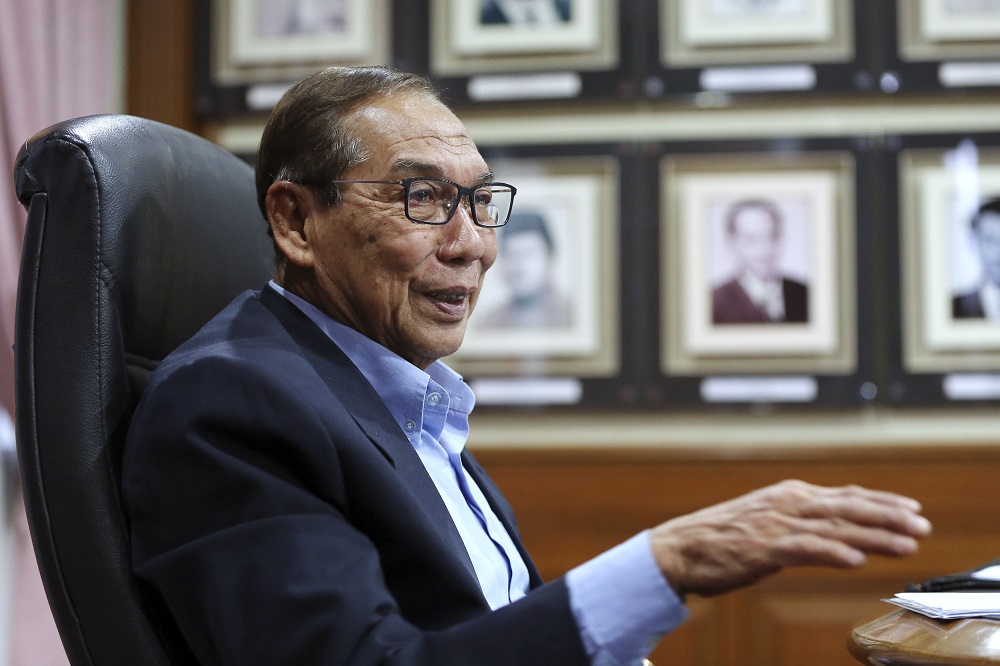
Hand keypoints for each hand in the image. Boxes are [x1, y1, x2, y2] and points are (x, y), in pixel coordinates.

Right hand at [649, 480, 931, 596]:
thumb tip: (835, 528)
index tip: (912, 509)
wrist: (679, 548)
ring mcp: (775, 524)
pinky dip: (832, 552)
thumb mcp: (766, 520)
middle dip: (889, 517)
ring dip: (873, 537)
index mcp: (788, 495)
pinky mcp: (763, 547)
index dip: (882, 502)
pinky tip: (855, 560)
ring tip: (904, 546)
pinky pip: (805, 549)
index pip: (845, 495)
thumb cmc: (720, 539)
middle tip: (922, 527)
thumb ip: (800, 520)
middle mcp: (786, 503)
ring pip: (835, 528)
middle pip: (848, 508)